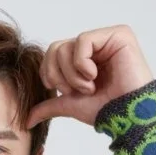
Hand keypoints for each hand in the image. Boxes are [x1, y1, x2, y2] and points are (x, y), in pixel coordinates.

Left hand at [27, 24, 153, 127]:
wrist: (128, 116)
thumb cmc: (106, 110)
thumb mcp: (71, 105)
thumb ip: (50, 106)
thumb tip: (26, 120)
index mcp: (84, 58)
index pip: (52, 53)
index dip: (50, 73)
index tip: (66, 91)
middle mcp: (96, 45)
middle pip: (56, 48)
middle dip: (60, 75)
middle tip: (78, 90)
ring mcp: (107, 38)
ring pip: (67, 46)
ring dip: (73, 74)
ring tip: (89, 86)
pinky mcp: (119, 34)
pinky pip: (83, 40)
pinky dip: (82, 63)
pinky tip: (94, 76)